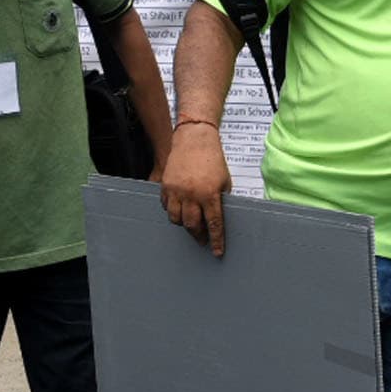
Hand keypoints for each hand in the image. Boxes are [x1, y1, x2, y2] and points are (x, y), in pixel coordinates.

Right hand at [160, 123, 231, 257]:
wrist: (194, 139)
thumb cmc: (212, 159)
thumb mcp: (224, 181)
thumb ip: (221, 199)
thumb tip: (218, 218)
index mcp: (209, 193)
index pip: (213, 223)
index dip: (216, 240)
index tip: (217, 252)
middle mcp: (191, 194)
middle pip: (192, 225)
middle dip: (198, 236)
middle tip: (202, 240)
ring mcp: (176, 190)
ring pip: (175, 218)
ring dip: (183, 225)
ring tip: (190, 224)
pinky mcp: (165, 185)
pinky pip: (166, 206)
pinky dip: (172, 211)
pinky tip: (179, 209)